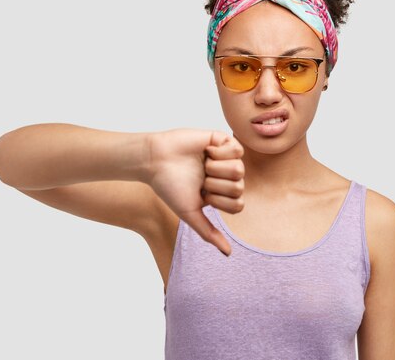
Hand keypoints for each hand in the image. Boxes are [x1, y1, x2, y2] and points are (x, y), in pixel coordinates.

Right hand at [147, 129, 244, 255]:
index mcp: (219, 193)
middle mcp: (225, 176)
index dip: (219, 201)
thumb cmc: (169, 187)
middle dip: (216, 185)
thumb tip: (228, 254)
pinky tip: (206, 151)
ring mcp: (225, 158)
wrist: (155, 160)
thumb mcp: (190, 213)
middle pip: (239, 187)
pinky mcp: (221, 140)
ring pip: (239, 169)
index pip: (237, 204)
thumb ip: (209, 233)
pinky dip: (220, 152)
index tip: (202, 195)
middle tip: (200, 178)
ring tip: (202, 164)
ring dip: (216, 169)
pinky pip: (237, 149)